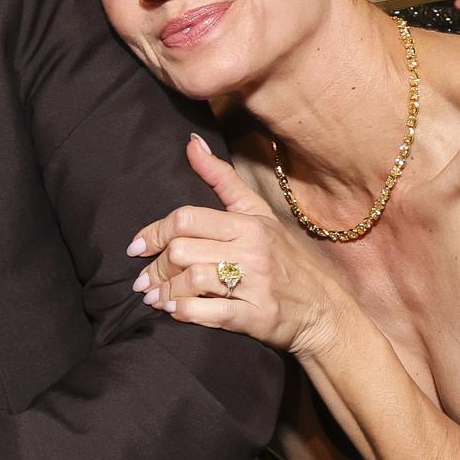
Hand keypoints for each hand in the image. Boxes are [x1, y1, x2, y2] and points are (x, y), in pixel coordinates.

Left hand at [131, 133, 339, 358]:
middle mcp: (251, 251)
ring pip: (192, 281)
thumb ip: (222, 179)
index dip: (154, 233)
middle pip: (183, 251)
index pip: (187, 219)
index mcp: (248, 224)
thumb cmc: (285, 258)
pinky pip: (209, 312)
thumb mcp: (258, 213)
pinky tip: (173, 311)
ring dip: (164, 292)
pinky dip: (184, 312)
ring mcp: (255, 285)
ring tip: (153, 297)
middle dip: (155, 268)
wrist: (323, 308)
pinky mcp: (256, 316)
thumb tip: (191, 143)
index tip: (137, 247)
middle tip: (143, 279)